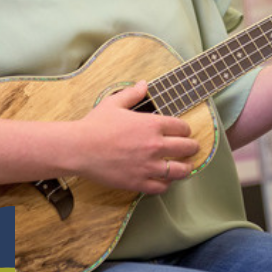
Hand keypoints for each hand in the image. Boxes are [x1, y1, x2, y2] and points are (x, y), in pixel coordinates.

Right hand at [74, 81, 198, 194]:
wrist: (79, 148)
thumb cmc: (95, 125)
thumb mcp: (114, 103)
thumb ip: (132, 94)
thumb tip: (144, 84)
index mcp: (151, 124)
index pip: (182, 127)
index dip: (186, 129)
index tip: (184, 131)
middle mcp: (154, 145)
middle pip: (186, 148)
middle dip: (192, 147)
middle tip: (192, 148)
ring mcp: (148, 166)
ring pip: (179, 170)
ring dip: (186, 168)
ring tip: (187, 166)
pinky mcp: (138, 182)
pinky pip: (161, 187)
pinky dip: (167, 183)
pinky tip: (166, 180)